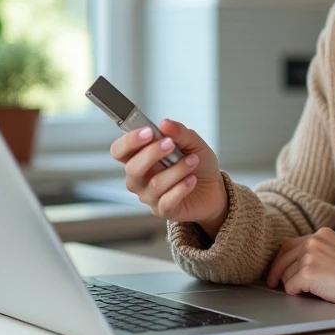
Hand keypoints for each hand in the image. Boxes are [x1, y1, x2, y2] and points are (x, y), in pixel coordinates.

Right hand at [109, 119, 227, 233]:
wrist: (214, 188)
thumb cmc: (197, 163)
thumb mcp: (193, 142)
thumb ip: (179, 132)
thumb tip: (165, 123)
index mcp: (139, 157)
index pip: (120, 151)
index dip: (129, 141)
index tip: (148, 132)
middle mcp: (139, 178)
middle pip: (132, 168)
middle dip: (151, 154)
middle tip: (170, 144)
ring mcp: (149, 196)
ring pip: (155, 184)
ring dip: (177, 169)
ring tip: (193, 161)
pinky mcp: (163, 210)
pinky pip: (167, 200)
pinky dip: (182, 188)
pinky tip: (192, 179)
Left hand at [265, 228, 334, 305]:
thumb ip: (318, 251)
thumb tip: (295, 264)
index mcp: (321, 234)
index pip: (290, 244)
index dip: (281, 259)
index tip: (277, 269)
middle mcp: (313, 241)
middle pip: (284, 257)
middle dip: (276, 272)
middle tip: (272, 283)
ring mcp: (310, 256)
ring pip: (286, 273)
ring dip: (291, 284)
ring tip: (302, 290)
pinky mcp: (308, 273)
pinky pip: (290, 285)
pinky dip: (294, 292)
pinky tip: (305, 294)